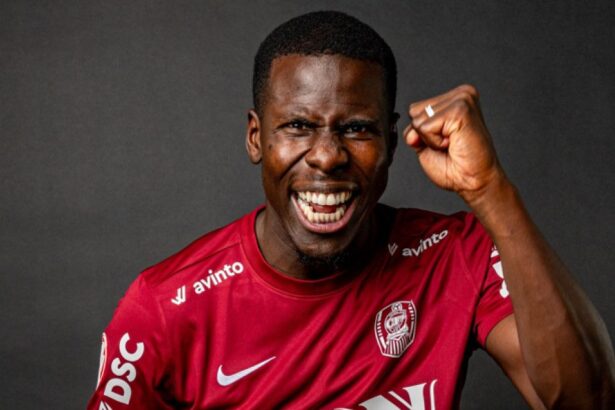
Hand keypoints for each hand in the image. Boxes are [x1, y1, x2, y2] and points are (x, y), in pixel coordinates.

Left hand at [403, 84, 505, 204]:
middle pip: (414, 111)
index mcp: (454, 99)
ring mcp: (461, 99)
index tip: (445, 141)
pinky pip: (425, 127)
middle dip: (425, 135)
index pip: (415, 109)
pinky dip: (434, 142)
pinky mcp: (460, 110)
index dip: (422, 132)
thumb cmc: (456, 165)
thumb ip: (414, 131)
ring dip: (431, 139)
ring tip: (452, 144)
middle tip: (449, 144)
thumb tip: (410, 132)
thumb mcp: (426, 144)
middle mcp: (460, 95)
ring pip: (418, 118)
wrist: (475, 181)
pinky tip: (454, 143)